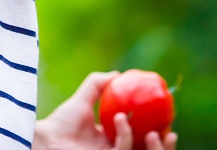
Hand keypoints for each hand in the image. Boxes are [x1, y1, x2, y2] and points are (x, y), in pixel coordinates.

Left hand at [34, 71, 178, 149]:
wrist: (46, 138)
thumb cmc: (60, 122)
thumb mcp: (83, 99)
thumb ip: (98, 85)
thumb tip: (117, 74)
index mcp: (113, 144)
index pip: (142, 142)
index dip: (159, 136)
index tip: (169, 120)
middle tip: (170, 132)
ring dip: (153, 148)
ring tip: (153, 131)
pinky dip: (125, 135)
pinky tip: (120, 118)